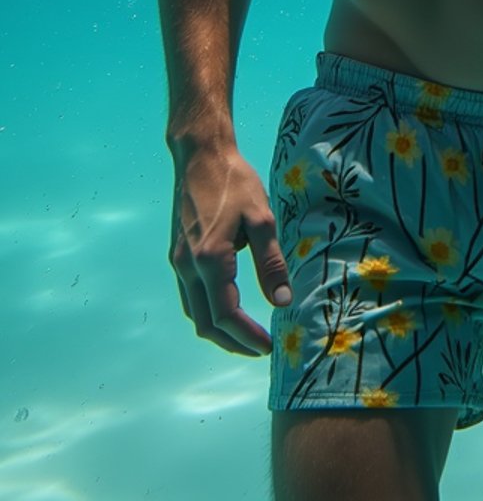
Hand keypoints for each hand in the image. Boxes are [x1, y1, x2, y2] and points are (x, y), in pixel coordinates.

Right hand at [170, 144, 291, 355]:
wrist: (200, 156)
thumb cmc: (235, 182)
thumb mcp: (261, 219)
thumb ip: (271, 263)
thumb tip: (282, 302)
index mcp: (210, 260)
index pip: (227, 315)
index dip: (248, 337)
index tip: (269, 347)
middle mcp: (188, 267)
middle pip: (206, 324)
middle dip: (233, 343)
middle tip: (260, 349)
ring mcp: (179, 262)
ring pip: (194, 313)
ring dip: (219, 331)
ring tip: (246, 336)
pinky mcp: (177, 254)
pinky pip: (189, 297)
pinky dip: (207, 313)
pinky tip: (226, 309)